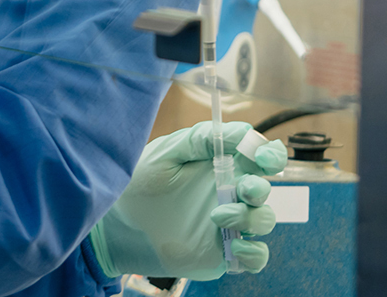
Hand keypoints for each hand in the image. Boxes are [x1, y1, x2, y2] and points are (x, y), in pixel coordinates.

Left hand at [89, 121, 286, 280]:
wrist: (115, 223)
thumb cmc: (138, 182)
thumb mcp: (166, 153)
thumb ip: (201, 139)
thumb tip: (243, 130)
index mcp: (220, 164)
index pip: (259, 156)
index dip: (271, 155)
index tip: (265, 158)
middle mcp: (229, 193)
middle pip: (264, 189)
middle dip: (260, 188)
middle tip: (242, 190)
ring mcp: (228, 224)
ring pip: (264, 220)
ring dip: (251, 217)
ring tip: (217, 216)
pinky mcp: (223, 252)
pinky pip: (256, 257)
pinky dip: (255, 254)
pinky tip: (236, 249)